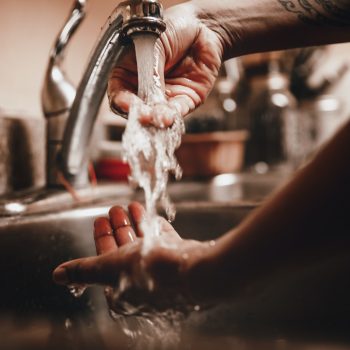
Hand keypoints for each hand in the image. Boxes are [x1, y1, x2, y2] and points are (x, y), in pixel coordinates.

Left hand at [53, 202, 212, 312]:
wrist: (197, 272)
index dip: (102, 238)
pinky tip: (150, 216)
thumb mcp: (110, 268)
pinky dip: (155, 229)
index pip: (106, 262)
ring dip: (136, 224)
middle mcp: (144, 285)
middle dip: (119, 227)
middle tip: (115, 208)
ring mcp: (164, 274)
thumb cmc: (152, 274)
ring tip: (131, 205)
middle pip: (126, 251)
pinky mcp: (180, 263)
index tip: (100, 219)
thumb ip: (84, 270)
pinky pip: (163, 243)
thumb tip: (58, 276)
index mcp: (123, 293)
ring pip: (145, 245)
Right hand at [108, 3, 223, 126]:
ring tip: (162, 118)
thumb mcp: (155, 45)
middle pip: (137, 109)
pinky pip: (178, 111)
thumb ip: (151, 72)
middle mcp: (144, 88)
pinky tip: (172, 115)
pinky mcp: (185, 100)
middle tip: (145, 116)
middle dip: (141, 114)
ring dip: (159, 118)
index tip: (128, 104)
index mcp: (128, 72)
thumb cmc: (172, 27)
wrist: (203, 24)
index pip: (119, 93)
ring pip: (158, 114)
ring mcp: (164, 96)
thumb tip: (151, 98)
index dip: (122, 101)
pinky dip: (175, 115)